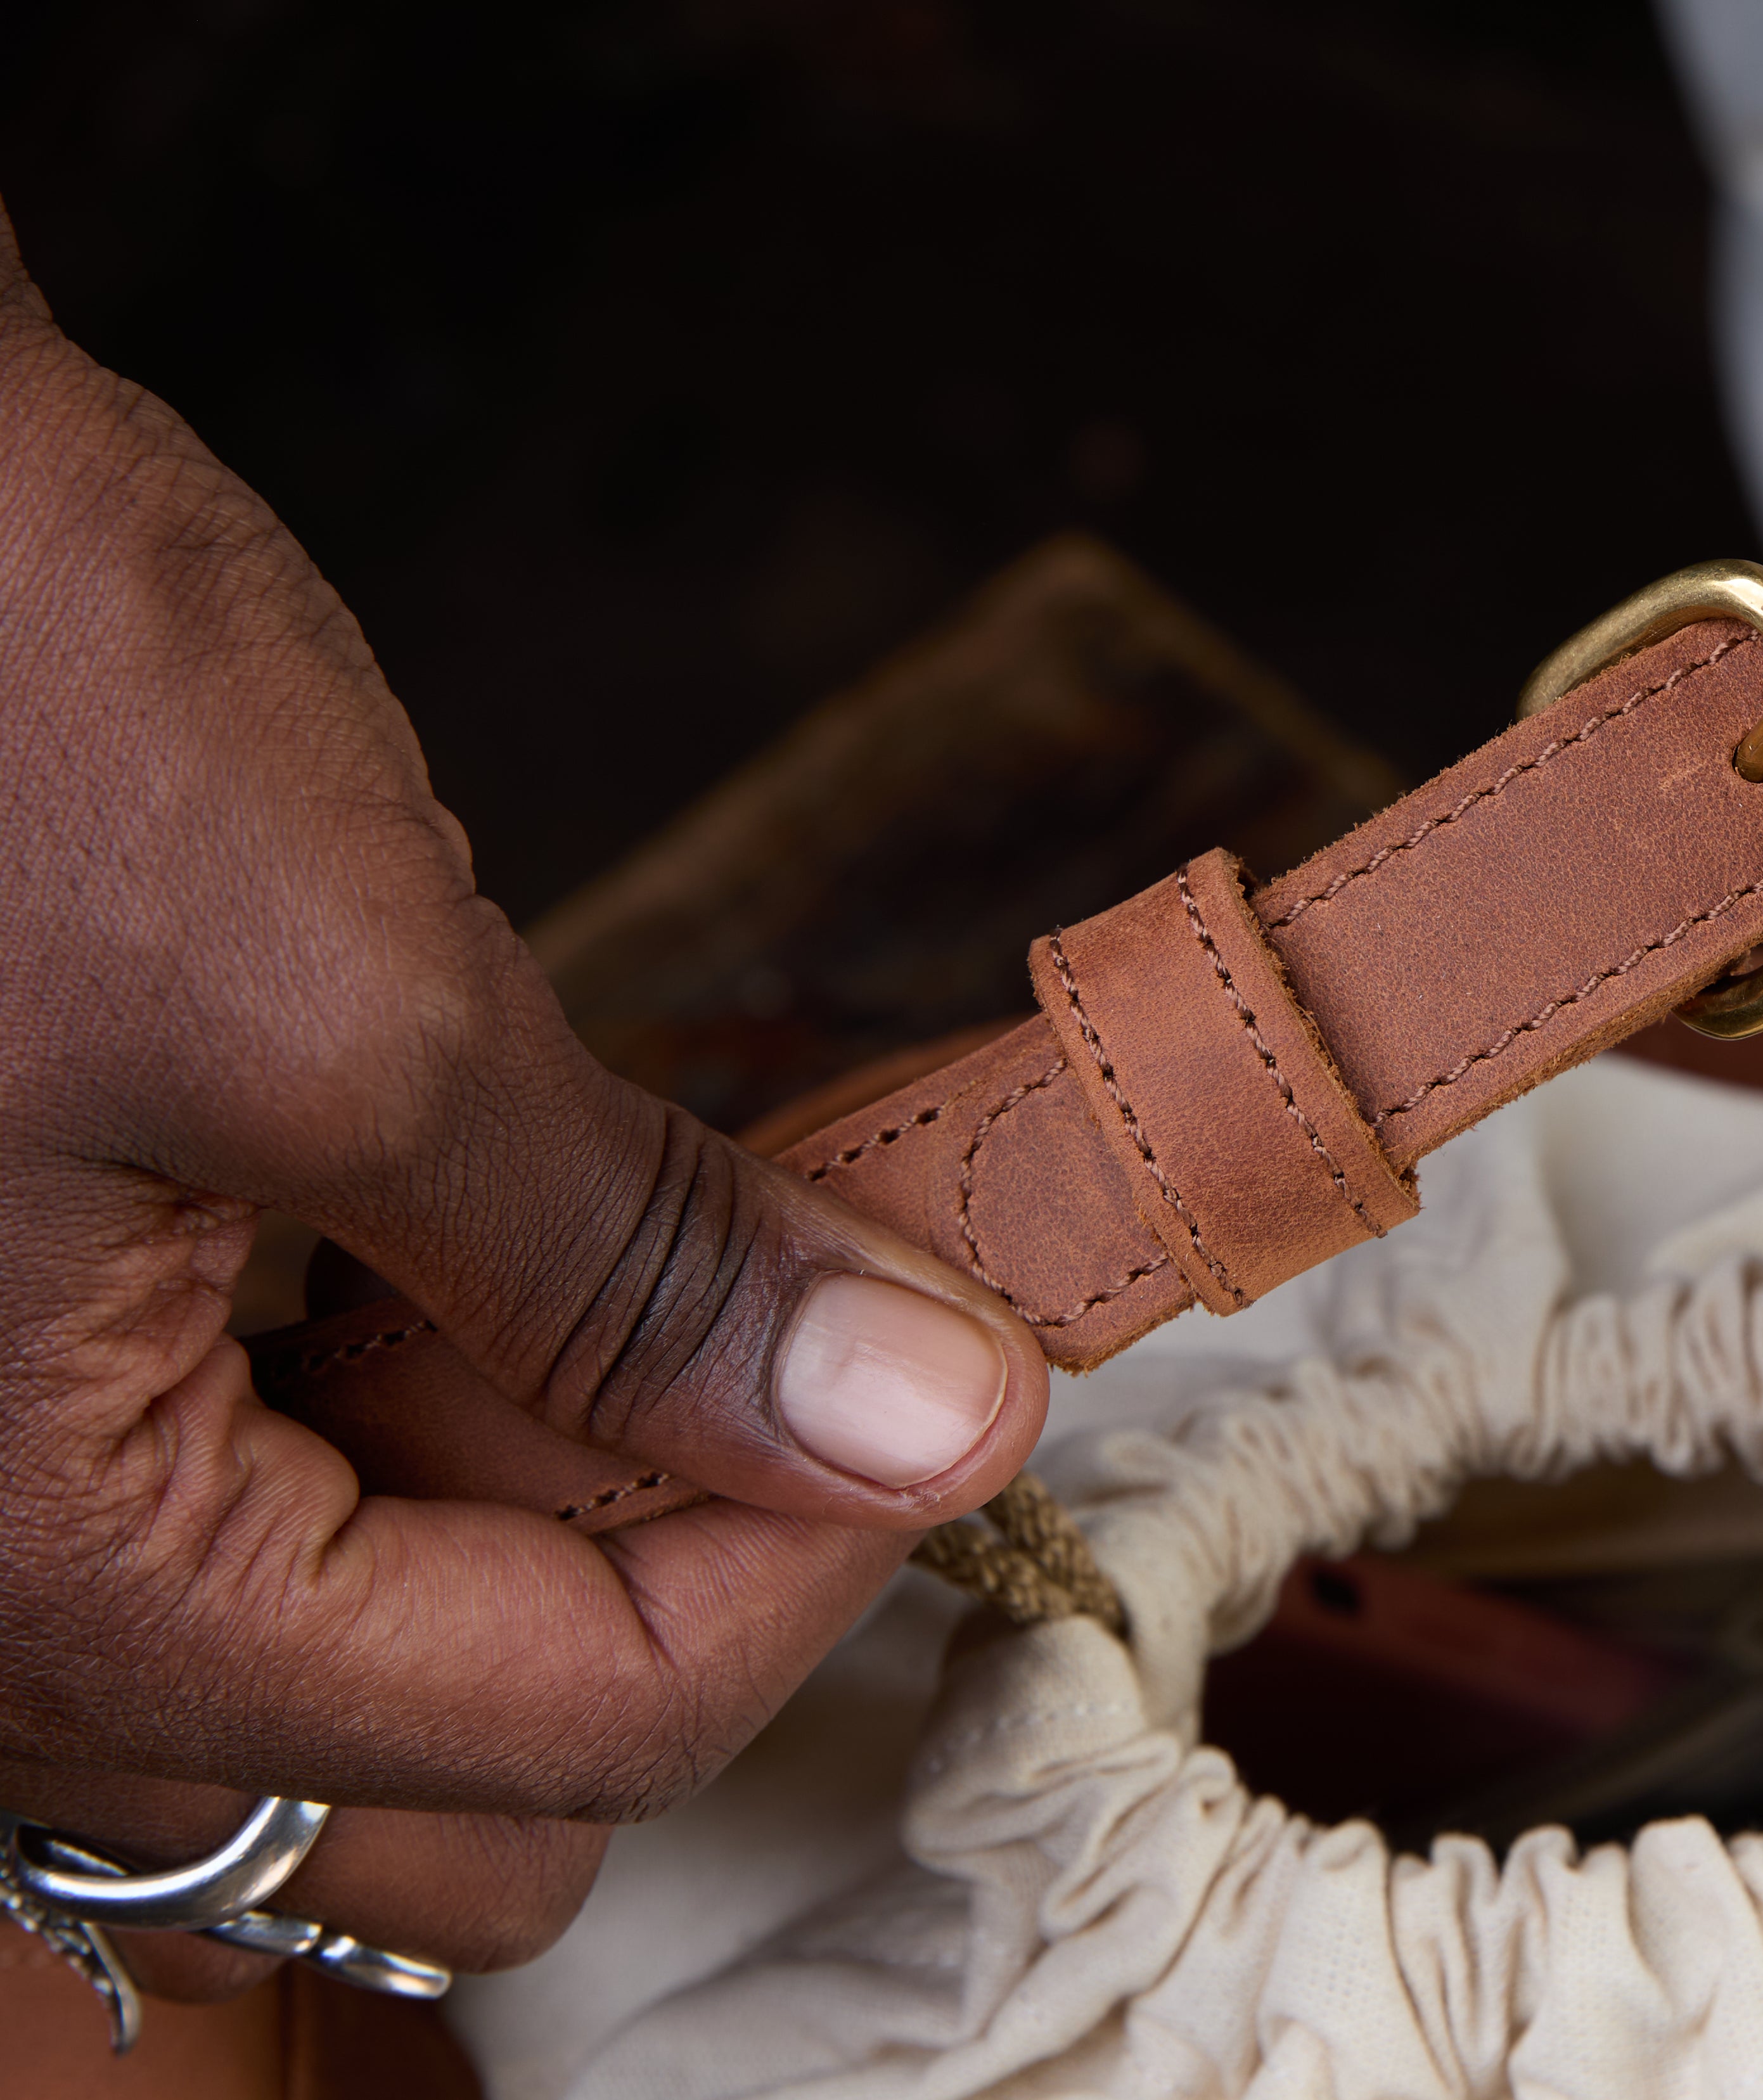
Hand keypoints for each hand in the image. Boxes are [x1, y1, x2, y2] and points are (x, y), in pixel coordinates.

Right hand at [0, 207, 1046, 1997]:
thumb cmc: (6, 707)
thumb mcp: (351, 1000)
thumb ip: (635, 1262)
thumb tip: (924, 1418)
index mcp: (45, 1578)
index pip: (570, 1722)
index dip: (819, 1553)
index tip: (958, 1370)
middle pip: (452, 1764)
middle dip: (676, 1570)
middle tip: (816, 1344)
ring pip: (367, 1650)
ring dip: (571, 1490)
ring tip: (698, 1275)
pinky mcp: (22, 1355)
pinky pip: (272, 1497)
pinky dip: (443, 1409)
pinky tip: (517, 1246)